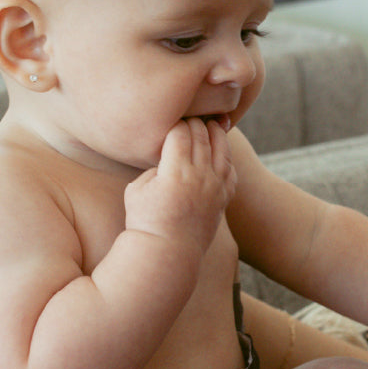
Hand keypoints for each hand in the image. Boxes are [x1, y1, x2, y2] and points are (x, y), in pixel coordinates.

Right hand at [124, 118, 236, 255]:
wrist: (167, 252)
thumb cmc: (145, 221)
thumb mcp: (136, 189)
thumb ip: (153, 167)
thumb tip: (167, 157)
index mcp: (176, 171)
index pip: (180, 133)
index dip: (175, 123)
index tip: (171, 121)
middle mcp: (200, 176)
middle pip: (202, 136)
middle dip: (196, 123)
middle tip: (191, 116)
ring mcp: (215, 187)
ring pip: (222, 149)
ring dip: (216, 133)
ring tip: (212, 124)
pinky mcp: (223, 198)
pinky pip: (231, 170)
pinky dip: (226, 157)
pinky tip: (220, 152)